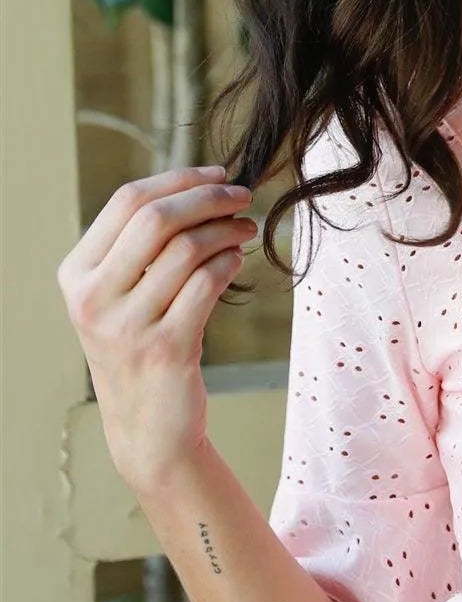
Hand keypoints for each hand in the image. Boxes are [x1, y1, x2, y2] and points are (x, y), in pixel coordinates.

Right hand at [56, 165, 258, 486]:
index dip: (179, 179)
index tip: (219, 174)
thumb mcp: (121, 296)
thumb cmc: (141, 347)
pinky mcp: (165, 348)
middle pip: (156, 218)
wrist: (147, 427)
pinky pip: (206, 284)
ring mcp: (126, 325)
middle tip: (242, 196)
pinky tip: (238, 260)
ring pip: (186, 249)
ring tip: (245, 230)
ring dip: (226, 230)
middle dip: (208, 198)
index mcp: (76, 273)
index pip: (127, 201)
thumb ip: (139, 246)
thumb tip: (197, 186)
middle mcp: (92, 297)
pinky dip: (229, 263)